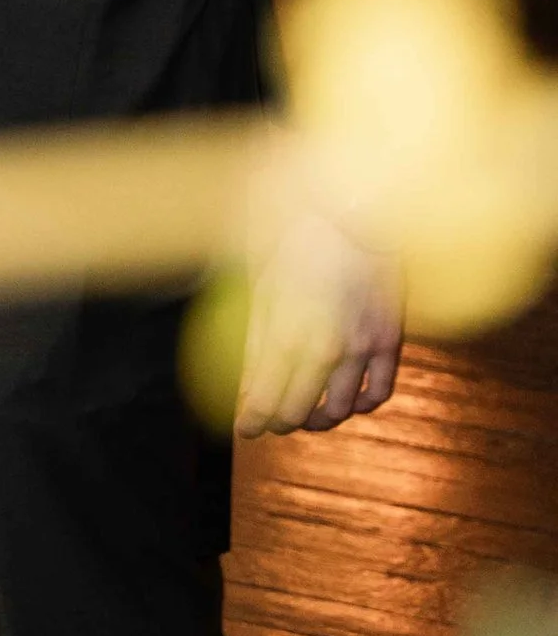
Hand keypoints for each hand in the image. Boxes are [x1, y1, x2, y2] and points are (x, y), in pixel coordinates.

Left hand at [234, 208, 402, 435]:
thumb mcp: (262, 287)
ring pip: (341, 409)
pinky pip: (380, 391)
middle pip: (301, 410)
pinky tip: (349, 401)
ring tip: (308, 414)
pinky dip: (362, 405)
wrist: (353, 208)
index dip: (254, 420)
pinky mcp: (390, 338)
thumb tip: (245, 382)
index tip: (246, 427)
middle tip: (271, 422)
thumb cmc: (296, 240)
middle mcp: (326, 347)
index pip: (267, 398)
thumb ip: (255, 340)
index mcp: (287, 332)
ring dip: (320, 419)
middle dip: (281, 422)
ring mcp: (362, 346)